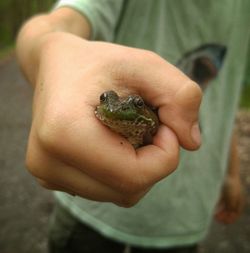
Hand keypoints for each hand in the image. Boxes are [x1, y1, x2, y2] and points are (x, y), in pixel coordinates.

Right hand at [25, 32, 201, 205]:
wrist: (57, 67)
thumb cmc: (98, 63)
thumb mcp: (144, 64)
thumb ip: (180, 96)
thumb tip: (192, 143)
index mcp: (64, 132)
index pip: (133, 176)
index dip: (164, 156)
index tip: (166, 125)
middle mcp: (47, 162)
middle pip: (128, 190)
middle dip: (153, 162)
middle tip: (149, 125)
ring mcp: (47, 173)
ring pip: (119, 194)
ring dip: (139, 167)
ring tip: (129, 132)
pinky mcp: (52, 177)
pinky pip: (106, 189)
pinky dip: (123, 171)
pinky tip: (115, 143)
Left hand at [215, 176, 244, 223]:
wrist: (230, 177)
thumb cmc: (233, 187)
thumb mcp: (232, 197)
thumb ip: (231, 205)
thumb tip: (230, 213)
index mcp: (239, 205)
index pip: (235, 215)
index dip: (229, 220)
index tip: (223, 222)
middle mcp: (234, 203)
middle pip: (229, 213)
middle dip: (224, 218)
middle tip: (217, 220)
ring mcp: (229, 200)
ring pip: (224, 209)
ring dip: (220, 214)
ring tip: (214, 217)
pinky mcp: (224, 196)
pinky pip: (221, 204)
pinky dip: (218, 209)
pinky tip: (214, 211)